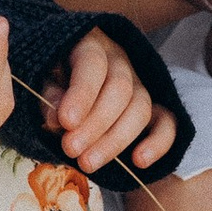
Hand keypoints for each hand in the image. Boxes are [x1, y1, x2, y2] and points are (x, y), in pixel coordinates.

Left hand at [50, 28, 174, 175]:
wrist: (74, 88)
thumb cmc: (55, 81)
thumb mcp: (43, 81)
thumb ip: (49, 96)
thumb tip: (56, 119)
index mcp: (91, 46)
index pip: (93, 64)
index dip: (82, 93)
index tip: (66, 122)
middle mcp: (120, 62)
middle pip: (119, 89)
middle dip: (95, 124)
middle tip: (70, 150)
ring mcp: (140, 85)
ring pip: (140, 109)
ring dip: (115, 140)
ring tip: (87, 164)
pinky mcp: (156, 108)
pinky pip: (168, 123)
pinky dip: (158, 143)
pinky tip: (139, 162)